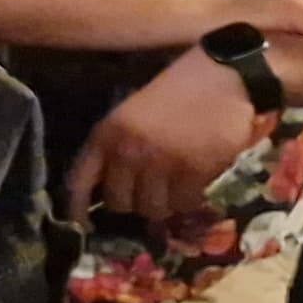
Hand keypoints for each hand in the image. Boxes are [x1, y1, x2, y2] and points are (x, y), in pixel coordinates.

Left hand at [69, 51, 264, 227]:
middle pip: (119, 203)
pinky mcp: (193, 170)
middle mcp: (127, 151)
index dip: (78, 208)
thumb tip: (111, 188)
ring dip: (164, 204)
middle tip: (150, 193)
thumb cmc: (177, 91)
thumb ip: (117, 147)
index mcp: (106, 134)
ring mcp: (160, 162)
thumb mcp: (132, 113)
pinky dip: (190, 199)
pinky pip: (184, 203)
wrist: (223, 77)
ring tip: (176, 188)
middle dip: (134, 203)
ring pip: (153, 209)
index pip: (79, 182)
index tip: (84, 225)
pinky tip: (196, 183)